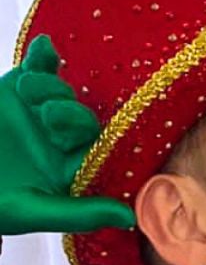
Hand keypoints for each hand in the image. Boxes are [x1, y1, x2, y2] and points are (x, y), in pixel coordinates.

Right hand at [0, 35, 134, 235]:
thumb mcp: (30, 210)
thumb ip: (79, 213)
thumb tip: (128, 217)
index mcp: (67, 171)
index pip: (96, 151)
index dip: (88, 137)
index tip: (64, 133)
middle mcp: (58, 141)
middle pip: (81, 116)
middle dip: (68, 111)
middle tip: (46, 115)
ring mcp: (38, 113)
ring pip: (62, 91)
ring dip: (49, 87)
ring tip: (26, 92)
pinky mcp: (18, 89)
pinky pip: (40, 67)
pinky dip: (43, 56)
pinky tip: (43, 47)